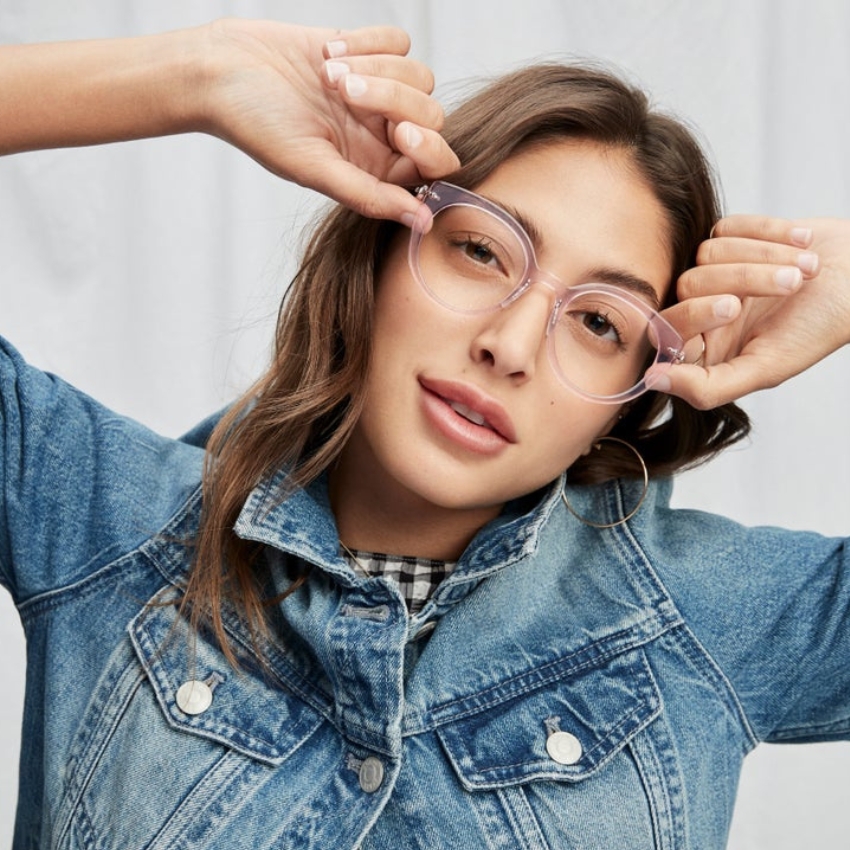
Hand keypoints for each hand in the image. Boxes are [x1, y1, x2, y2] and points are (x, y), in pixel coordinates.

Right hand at [198, 19, 458, 224]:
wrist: (221, 70)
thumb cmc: (257, 125)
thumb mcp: (313, 168)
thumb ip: (370, 196)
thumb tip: (423, 223)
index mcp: (375, 170)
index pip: (435, 164)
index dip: (428, 146)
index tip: (399, 131)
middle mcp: (381, 135)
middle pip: (431, 115)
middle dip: (393, 97)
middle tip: (343, 92)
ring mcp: (377, 93)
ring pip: (419, 76)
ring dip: (375, 67)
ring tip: (327, 75)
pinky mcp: (366, 51)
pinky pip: (398, 42)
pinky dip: (365, 42)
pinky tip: (326, 54)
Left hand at [653, 216, 849, 407]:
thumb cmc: (818, 328)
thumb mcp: (766, 368)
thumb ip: (706, 386)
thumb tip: (652, 380)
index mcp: (704, 347)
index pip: (666, 328)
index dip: (693, 314)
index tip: (733, 308)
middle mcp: (703, 309)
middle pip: (688, 284)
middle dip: (744, 279)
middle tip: (789, 286)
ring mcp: (716, 270)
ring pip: (707, 253)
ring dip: (766, 256)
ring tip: (807, 269)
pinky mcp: (732, 237)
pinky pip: (727, 227)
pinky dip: (769, 232)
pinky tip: (802, 243)